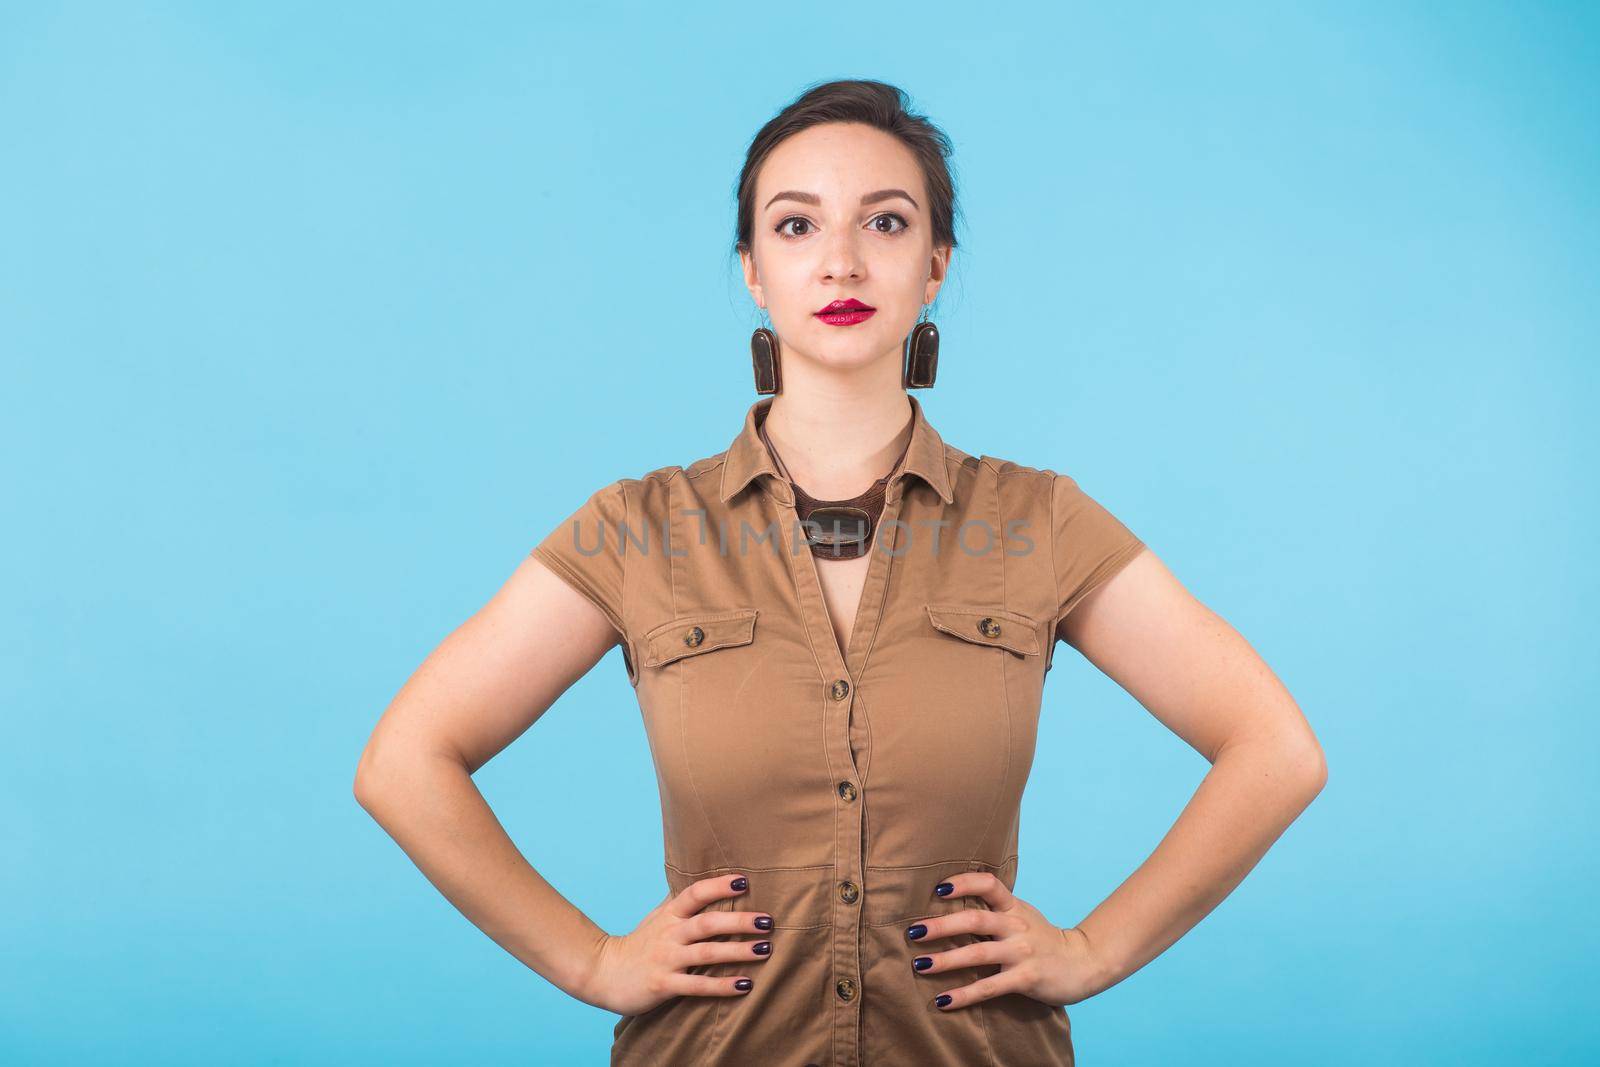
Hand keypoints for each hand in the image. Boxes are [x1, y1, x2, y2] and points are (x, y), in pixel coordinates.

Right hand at [580, 873, 773, 1016]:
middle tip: (768, 921)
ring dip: (737, 951)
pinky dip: (722, 986)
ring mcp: (666, 959)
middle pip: (707, 923)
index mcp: (670, 914)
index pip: (695, 893)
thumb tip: (708, 877)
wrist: (603, 973)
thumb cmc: (640, 943)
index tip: (744, 881)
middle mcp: (670, 934)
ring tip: (765, 949)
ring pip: (706, 953)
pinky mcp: (664, 985)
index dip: (719, 886)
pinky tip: (745, 985)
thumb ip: (683, 901)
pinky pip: (697, 986)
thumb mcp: (660, 917)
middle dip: (739, 921)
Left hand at [906, 872, 1106, 1010]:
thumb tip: (949, 903)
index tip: (937, 889)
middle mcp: (1016, 926)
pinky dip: (964, 995)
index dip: (963, 883)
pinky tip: (942, 1001)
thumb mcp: (1021, 915)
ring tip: (919, 965)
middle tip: (913, 931)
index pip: (988, 884)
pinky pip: (989, 988)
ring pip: (977, 953)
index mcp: (1013, 907)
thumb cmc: (1042, 938)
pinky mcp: (1025, 979)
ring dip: (945, 960)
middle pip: (974, 919)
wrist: (1082, 963)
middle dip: (941, 925)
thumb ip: (993, 909)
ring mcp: (1021, 952)